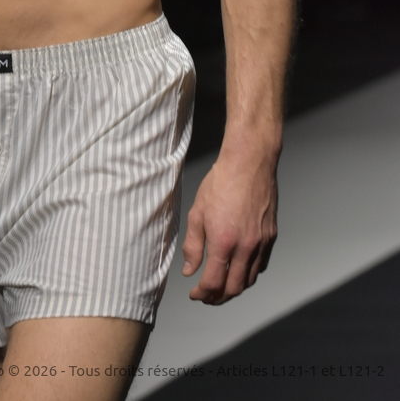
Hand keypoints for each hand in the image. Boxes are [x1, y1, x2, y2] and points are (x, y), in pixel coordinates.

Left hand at [181, 151, 277, 303]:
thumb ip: (193, 245)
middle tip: (206, 297)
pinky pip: (261, 265)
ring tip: (221, 286)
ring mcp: (261, 243)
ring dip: (234, 288)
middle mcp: (246, 247)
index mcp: (224, 242)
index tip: (194, 294)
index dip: (202, 294)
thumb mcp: (197, 212)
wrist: (249, 163)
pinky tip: (239, 269)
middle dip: (218, 298)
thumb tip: (190, 271)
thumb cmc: (220, 183)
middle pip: (234, 288)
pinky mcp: (271, 236)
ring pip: (249, 280)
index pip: (213, 283)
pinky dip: (249, 274)